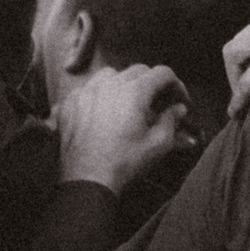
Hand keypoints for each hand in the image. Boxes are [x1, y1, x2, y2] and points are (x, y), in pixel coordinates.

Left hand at [53, 65, 192, 192]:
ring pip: (110, 75)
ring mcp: (85, 92)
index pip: (162, 73)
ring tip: (128, 102)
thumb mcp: (159, 144)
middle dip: (152, 84)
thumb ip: (172, 120)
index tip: (180, 101)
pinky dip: (99, 94)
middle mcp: (109, 84)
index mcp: (134, 91)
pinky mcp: (69, 104)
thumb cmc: (126, 162)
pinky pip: (87, 88)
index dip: (177, 85)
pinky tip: (102, 111)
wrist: (88, 180)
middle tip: (158, 104)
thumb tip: (178, 108)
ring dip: (123, 83)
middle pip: (137, 70)